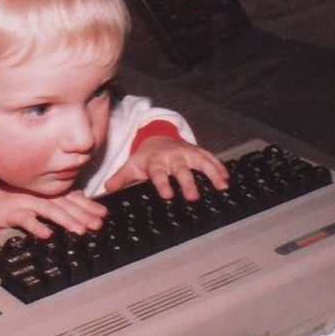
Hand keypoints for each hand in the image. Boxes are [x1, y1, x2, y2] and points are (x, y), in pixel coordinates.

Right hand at [0, 188, 107, 237]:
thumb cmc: (20, 202)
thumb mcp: (43, 201)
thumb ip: (62, 203)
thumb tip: (86, 210)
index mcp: (51, 192)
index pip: (74, 198)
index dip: (89, 206)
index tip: (104, 214)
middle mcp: (42, 195)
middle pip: (66, 204)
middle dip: (83, 215)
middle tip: (97, 225)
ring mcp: (28, 202)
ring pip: (50, 210)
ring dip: (66, 220)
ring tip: (79, 230)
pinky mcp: (14, 212)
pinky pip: (26, 219)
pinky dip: (37, 226)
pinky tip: (47, 234)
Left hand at [104, 136, 228, 200]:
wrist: (157, 138)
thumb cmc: (146, 158)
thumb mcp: (131, 166)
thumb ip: (121, 178)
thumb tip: (107, 189)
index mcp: (156, 161)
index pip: (158, 173)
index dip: (162, 183)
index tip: (167, 195)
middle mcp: (173, 156)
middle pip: (182, 170)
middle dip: (188, 182)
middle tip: (193, 197)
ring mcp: (188, 153)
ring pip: (201, 162)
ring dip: (212, 173)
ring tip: (221, 186)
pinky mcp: (198, 152)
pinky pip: (211, 158)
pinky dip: (219, 167)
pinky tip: (227, 178)